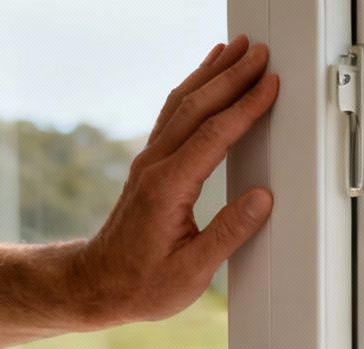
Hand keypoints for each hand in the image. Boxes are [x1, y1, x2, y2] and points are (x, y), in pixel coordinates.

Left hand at [63, 36, 280, 328]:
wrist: (94, 284)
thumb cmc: (140, 284)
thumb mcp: (191, 271)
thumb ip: (227, 233)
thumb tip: (261, 199)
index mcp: (167, 188)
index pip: (214, 135)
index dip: (245, 107)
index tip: (269, 84)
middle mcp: (155, 166)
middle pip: (197, 107)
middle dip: (230, 75)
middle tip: (259, 52)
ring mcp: (148, 161)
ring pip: (182, 103)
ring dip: (210, 73)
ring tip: (235, 49)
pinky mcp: (149, 165)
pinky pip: (173, 114)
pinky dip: (193, 89)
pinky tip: (203, 78)